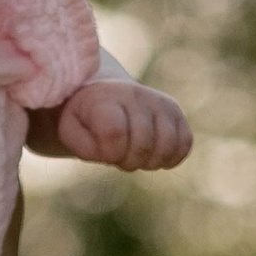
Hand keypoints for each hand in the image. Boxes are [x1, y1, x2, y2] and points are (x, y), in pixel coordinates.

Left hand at [43, 78, 191, 173]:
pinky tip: (153, 155)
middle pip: (144, 143)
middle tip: (120, 156)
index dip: (111, 153)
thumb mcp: (70, 132)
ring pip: (168, 144)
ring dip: (151, 162)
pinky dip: (171, 158)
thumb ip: (84, 146)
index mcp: (104, 97)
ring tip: (137, 156)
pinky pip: (185, 143)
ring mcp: (158, 100)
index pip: (116, 133)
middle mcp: (134, 93)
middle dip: (130, 161)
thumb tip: (113, 151)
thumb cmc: (84, 120)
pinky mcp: (175, 111)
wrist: (102, 95)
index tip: (103, 153)